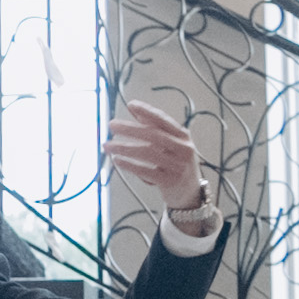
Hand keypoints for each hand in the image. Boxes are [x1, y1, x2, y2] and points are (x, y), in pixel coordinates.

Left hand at [109, 99, 208, 222]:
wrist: (190, 193)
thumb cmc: (177, 164)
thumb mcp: (172, 145)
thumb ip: (155, 128)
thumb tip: (135, 110)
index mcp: (183, 137)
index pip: (164, 120)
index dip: (147, 111)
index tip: (131, 105)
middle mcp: (183, 149)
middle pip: (153, 135)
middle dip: (130, 129)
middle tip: (112, 125)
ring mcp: (177, 166)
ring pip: (147, 153)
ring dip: (124, 147)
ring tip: (108, 145)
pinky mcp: (169, 182)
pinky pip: (146, 171)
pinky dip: (130, 165)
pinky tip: (117, 160)